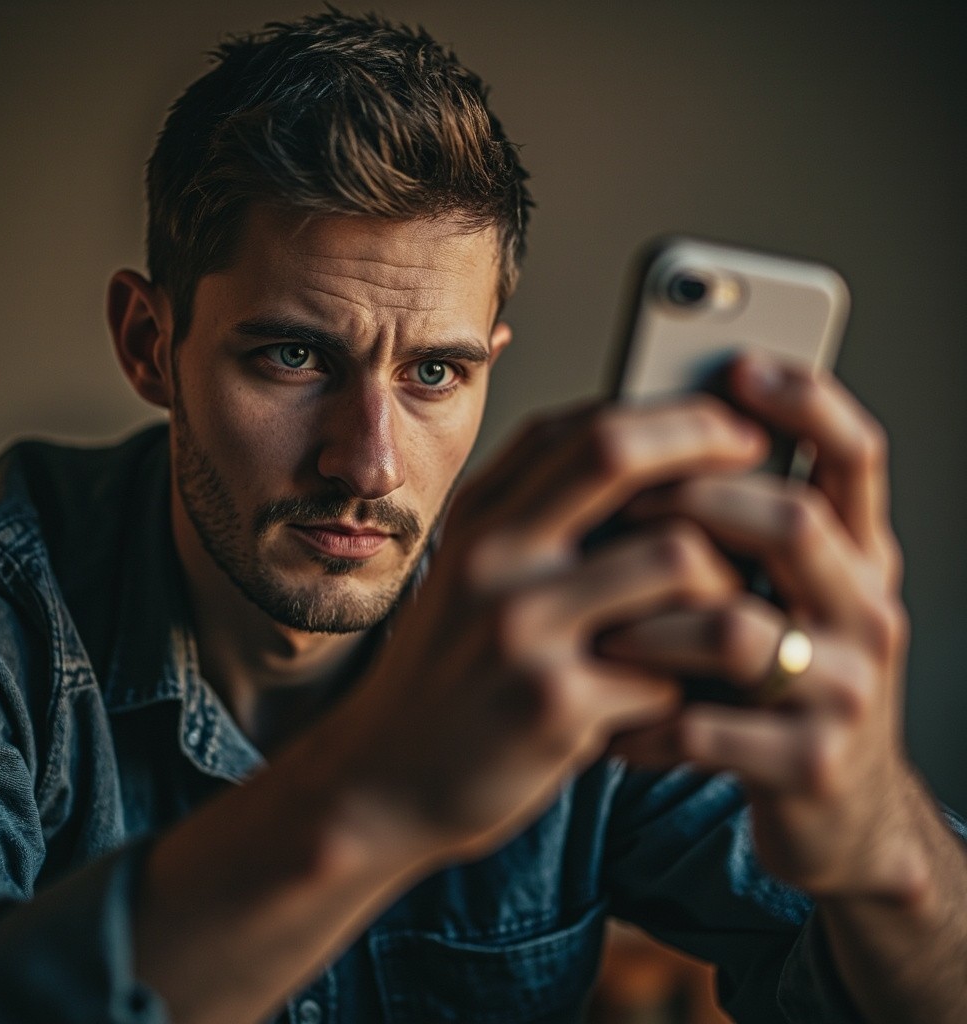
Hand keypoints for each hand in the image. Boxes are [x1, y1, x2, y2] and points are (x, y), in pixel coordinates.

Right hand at [332, 396, 767, 864]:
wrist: (386, 776)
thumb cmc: (448, 669)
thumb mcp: (470, 571)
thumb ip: (534, 511)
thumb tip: (642, 452)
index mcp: (480, 520)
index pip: (581, 426)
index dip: (669, 414)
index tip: (724, 426)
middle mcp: (494, 557)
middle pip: (618, 452)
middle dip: (708, 444)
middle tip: (760, 463)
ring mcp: (522, 627)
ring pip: (676, 557)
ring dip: (725, 582)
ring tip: (726, 612)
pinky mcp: (555, 703)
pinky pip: (671, 667)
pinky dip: (692, 679)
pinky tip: (681, 694)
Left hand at [605, 355, 920, 897]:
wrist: (839, 813)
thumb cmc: (775, 678)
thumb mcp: (777, 595)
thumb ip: (735, 529)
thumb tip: (641, 443)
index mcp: (855, 555)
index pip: (854, 454)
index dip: (807, 401)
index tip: (742, 365)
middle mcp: (866, 610)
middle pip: (791, 521)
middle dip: (695, 502)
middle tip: (621, 508)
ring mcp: (846, 690)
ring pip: (736, 627)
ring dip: (647, 623)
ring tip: (596, 628)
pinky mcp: (812, 765)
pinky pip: (704, 728)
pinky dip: (640, 719)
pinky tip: (609, 722)